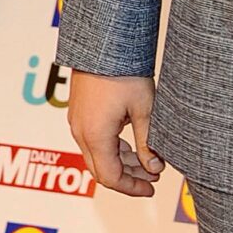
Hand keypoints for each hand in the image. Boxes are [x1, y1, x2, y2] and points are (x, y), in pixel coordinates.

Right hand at [68, 71, 162, 197]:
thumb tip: (154, 168)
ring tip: (149, 161)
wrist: (103, 44)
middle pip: (101, 170)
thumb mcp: (144, 110)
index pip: (110, 177)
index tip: (151, 188)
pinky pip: (94, 141)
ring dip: (122, 163)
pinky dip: (113, 149)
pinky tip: (133, 145)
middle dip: (129, 177)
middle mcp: (81, 132)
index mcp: (95, 136)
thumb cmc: (123, 72)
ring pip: (98, 156)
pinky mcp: (80, 114)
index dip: (132, 188)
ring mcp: (78, 123)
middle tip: (153, 177)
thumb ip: (148, 142)